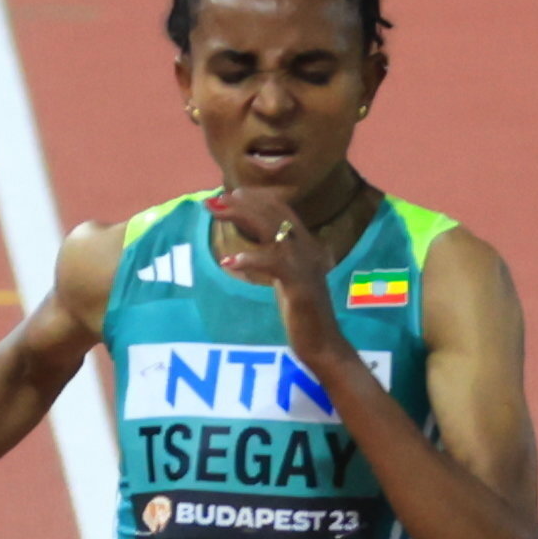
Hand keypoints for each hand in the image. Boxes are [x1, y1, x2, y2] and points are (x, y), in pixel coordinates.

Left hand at [206, 183, 343, 336]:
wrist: (323, 344)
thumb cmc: (302, 314)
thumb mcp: (286, 278)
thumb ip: (275, 257)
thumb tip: (253, 244)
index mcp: (306, 245)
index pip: (281, 210)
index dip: (255, 199)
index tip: (228, 194)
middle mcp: (309, 248)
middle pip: (275, 213)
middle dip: (243, 203)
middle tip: (214, 200)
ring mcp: (305, 265)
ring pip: (273, 228)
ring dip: (242, 217)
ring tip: (217, 213)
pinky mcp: (299, 284)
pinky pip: (273, 263)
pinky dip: (249, 259)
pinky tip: (228, 262)